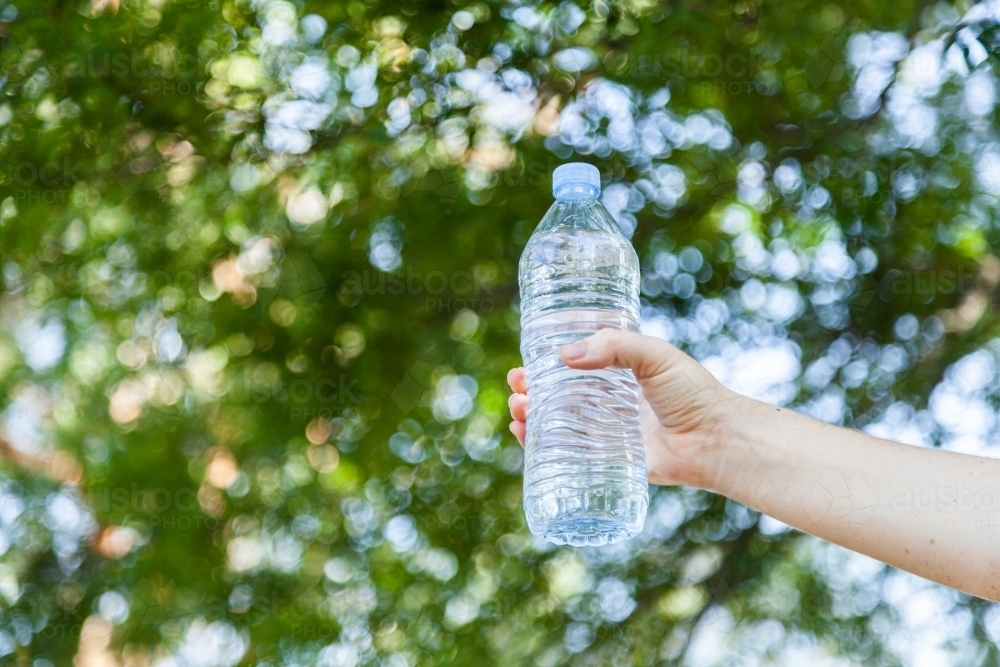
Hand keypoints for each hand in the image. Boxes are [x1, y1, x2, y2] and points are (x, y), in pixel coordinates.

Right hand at [507, 329, 743, 487]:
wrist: (717, 440)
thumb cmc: (694, 393)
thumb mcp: (655, 355)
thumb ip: (615, 346)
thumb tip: (565, 355)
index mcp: (619, 374)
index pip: (574, 366)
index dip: (545, 365)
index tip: (525, 363)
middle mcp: (610, 403)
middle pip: (558, 396)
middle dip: (531, 391)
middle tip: (517, 388)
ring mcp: (609, 432)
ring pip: (558, 424)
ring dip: (531, 416)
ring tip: (518, 410)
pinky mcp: (610, 460)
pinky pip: (570, 454)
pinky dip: (543, 447)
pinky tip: (527, 436)